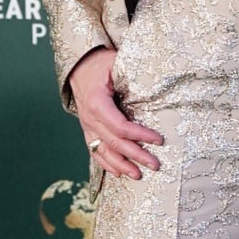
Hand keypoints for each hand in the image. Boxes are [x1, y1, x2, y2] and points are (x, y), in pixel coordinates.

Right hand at [69, 47, 163, 179]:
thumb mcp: (116, 63)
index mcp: (96, 102)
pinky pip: (95, 151)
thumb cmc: (101, 63)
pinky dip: (106, 164)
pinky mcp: (88, 129)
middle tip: (156, 164)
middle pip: (114, 143)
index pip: (120, 126)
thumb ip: (131, 76)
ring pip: (103, 152)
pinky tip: (118, 174)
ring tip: (139, 176)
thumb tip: (155, 87)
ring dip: (121, 166)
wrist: (80, 64)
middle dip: (136, 155)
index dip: (140, 135)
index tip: (159, 139)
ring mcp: (87, 126)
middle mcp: (89, 118)